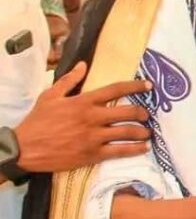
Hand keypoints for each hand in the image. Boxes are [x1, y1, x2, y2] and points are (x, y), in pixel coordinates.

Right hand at [15, 62, 151, 172]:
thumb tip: (83, 64)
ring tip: (147, 132)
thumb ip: (69, 80)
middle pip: (128, 112)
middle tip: (147, 115)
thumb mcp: (50, 96)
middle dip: (142, 113)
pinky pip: (120, 151)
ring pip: (127, 132)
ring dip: (142, 132)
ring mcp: (93, 137)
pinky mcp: (92, 154)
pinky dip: (135, 149)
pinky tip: (143, 148)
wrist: (23, 148)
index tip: (149, 85)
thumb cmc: (37, 121)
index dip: (135, 86)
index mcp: (84, 101)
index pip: (116, 90)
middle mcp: (92, 118)